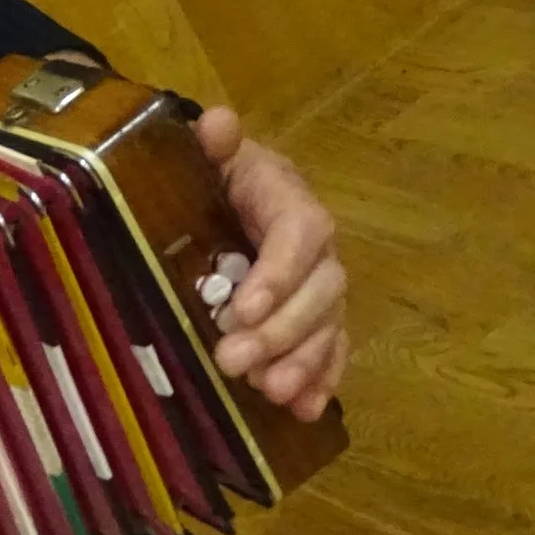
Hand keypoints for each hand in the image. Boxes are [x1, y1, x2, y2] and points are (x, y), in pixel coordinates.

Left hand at [195, 106, 346, 420]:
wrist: (214, 196)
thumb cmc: (208, 176)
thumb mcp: (204, 156)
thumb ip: (210, 144)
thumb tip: (217, 122)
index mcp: (289, 202)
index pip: (301, 234)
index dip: (279, 273)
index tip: (242, 310)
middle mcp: (315, 248)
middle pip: (320, 290)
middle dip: (282, 331)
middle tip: (234, 361)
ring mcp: (317, 286)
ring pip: (328, 325)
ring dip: (303, 362)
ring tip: (269, 392)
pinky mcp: (311, 319)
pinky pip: (330, 350)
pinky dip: (321, 380)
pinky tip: (302, 412)